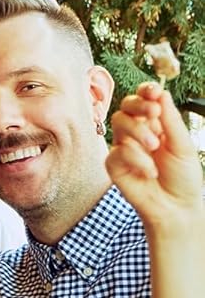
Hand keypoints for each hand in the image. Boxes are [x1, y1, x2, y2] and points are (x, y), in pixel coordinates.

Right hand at [107, 81, 202, 234]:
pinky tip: (150, 171)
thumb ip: (171, 120)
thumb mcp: (183, 145)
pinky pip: (118, 151)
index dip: (146, 91)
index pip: (145, 101)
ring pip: (118, 123)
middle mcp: (136, 133)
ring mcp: (123, 147)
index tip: (153, 91)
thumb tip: (161, 94)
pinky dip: (136, 159)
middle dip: (139, 106)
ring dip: (138, 131)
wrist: (177, 206)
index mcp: (155, 124)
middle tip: (154, 113)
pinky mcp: (114, 164)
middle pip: (126, 107)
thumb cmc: (183, 177)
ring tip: (155, 146)